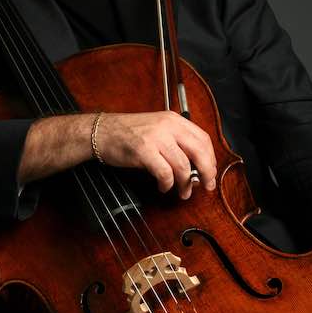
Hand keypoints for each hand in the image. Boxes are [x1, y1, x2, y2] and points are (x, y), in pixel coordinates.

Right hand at [96, 111, 216, 199]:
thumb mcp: (156, 129)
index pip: (203, 138)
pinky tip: (164, 187)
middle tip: (207, 185)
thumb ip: (176, 142)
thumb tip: (195, 166)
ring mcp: (156, 137)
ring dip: (185, 183)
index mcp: (173, 120)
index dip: (210, 158)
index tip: (210, 171)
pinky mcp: (144, 151)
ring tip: (182, 192)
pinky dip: (167, 184)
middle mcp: (168, 126)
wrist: (101, 132)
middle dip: (206, 172)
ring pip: (183, 165)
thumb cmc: (127, 133)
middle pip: (199, 151)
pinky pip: (165, 173)